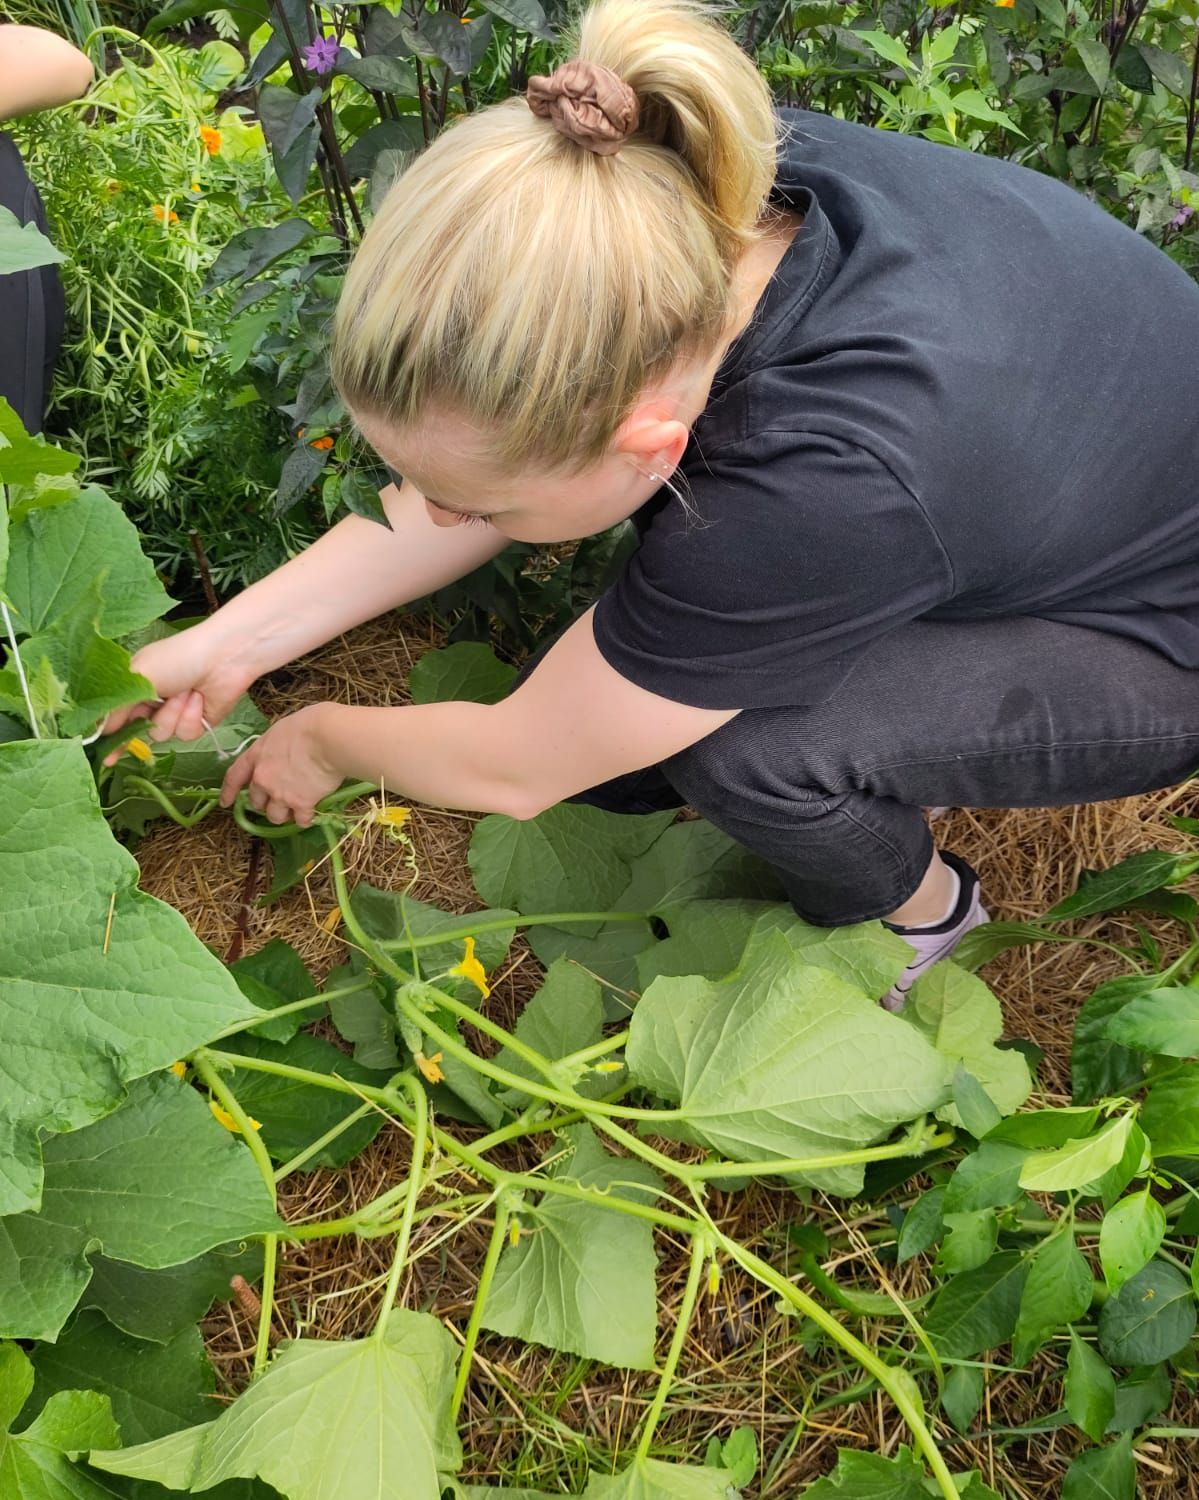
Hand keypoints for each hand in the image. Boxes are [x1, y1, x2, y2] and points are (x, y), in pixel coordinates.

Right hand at [101, 624, 254, 764]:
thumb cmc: (178, 657)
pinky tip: (198, 699)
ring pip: (161, 734)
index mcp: (134, 686)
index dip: (110, 736)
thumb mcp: (139, 676)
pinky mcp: (196, 723)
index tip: (106, 757)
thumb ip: (115, 706)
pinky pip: (184, 734)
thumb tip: (99, 731)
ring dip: (173, 713)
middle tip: (160, 700)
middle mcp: (152, 702)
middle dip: (148, 717)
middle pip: (138, 730)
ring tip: (185, 692)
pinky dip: (191, 717)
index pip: (115, 717)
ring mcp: (174, 714)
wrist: (223, 657)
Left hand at [220, 704, 342, 826]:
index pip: (234, 777)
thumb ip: (276, 747)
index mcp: (256, 756)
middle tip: (278, 800)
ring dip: (284, 814)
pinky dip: (305, 819)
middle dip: (265, 803)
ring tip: (295, 810)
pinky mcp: (302, 803)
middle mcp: (263, 778)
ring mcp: (281, 793)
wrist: (329, 738)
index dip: (228, 792)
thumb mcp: (282, 730)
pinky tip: (312, 814)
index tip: (226, 803)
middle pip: (256, 801)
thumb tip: (285, 751)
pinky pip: (301, 820)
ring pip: (275, 816)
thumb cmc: (310, 725)